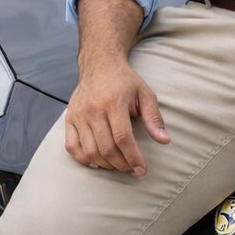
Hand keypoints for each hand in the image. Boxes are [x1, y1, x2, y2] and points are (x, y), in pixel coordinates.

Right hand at [64, 60, 170, 176]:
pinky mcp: (69, 118)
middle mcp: (93, 109)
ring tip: (118, 165)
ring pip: (89, 151)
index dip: (133, 158)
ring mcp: (79, 114)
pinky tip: (97, 162)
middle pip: (106, 148)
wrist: (100, 64)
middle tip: (132, 169)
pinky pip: (72, 146)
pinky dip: (84, 159)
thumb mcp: (145, 94)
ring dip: (106, 165)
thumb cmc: (124, 81)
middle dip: (122, 165)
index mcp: (114, 102)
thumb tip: (164, 140)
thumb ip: (154, 118)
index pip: (123, 138)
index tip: (142, 170)